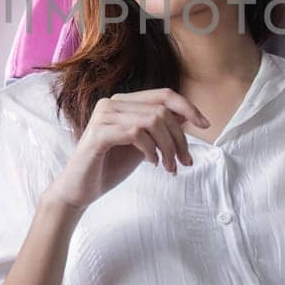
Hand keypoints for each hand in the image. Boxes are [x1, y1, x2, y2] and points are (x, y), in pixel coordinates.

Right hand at [46, 88, 208, 210]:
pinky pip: (136, 133)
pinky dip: (150, 149)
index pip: (163, 94)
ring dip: (168, 147)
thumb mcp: (143, 145)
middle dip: (179, 138)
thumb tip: (188, 117)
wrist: (79, 190)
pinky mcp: (98, 134)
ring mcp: (103, 116)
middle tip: (185, 162)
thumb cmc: (110, 166)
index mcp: (123, 102)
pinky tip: (151, 163)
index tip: (205, 125)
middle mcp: (112, 103)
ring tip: (168, 167)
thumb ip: (160, 130)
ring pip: (152, 120)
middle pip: (162, 110)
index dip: (188, 107)